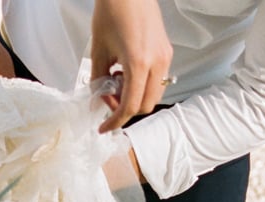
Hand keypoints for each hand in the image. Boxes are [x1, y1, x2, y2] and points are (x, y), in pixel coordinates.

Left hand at [91, 0, 173, 132]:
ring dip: (135, 96)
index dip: (115, 121)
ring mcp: (165, 56)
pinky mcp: (166, 51)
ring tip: (117, 80)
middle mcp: (157, 62)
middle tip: (107, 97)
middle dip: (126, 108)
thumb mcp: (98, 50)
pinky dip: (142, 84)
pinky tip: (127, 71)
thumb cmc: (112, 11)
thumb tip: (97, 101)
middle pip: (146, 104)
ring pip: (154, 93)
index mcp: (139, 63)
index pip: (130, 106)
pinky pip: (157, 79)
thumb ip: (98, 79)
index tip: (104, 127)